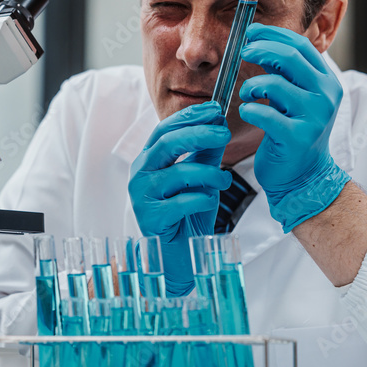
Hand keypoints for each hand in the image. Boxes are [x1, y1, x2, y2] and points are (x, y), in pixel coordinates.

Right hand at [128, 101, 231, 295]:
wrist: (180, 256)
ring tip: (226, 178)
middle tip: (223, 132)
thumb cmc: (187, 216)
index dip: (189, 117)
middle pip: (166, 144)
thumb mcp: (201, 179)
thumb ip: (206, 153)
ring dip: (208, 173)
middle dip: (197, 134)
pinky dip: (201, 199)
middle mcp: (140, 175)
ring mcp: (142, 197)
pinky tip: (210, 202)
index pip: (164, 130)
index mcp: (149, 161)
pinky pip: (181, 203)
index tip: (214, 109)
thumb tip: (218, 122)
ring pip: (177, 174)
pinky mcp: (151, 219)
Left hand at [238, 23, 350, 232]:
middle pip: (290, 58)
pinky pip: (265, 114)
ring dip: (252, 85)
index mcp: (326, 82)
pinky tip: (248, 112)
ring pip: (275, 84)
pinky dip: (250, 110)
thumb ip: (285, 74)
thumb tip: (259, 43)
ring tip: (247, 94)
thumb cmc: (294, 133)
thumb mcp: (295, 98)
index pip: (301, 46)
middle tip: (242, 52)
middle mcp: (325, 96)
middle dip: (261, 50)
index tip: (251, 33)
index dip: (273, 35)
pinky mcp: (298, 137)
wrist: (305, 176)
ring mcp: (314, 117)